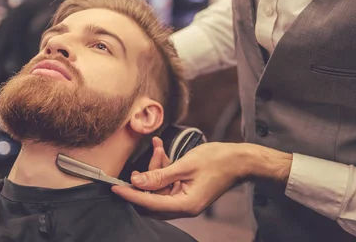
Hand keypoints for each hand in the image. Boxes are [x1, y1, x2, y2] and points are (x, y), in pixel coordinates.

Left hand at [113, 141, 252, 218]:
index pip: (150, 204)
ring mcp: (186, 200)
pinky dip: (164, 169)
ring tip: (159, 148)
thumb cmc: (217, 160)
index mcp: (185, 205)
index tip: (115, 188)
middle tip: (138, 164)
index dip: (131, 195)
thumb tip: (137, 182)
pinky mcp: (187, 192)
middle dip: (144, 180)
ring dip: (155, 169)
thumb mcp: (185, 165)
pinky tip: (163, 151)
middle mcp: (184, 207)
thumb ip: (160, 174)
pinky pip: (168, 183)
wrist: (240, 160)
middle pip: (152, 200)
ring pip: (159, 190)